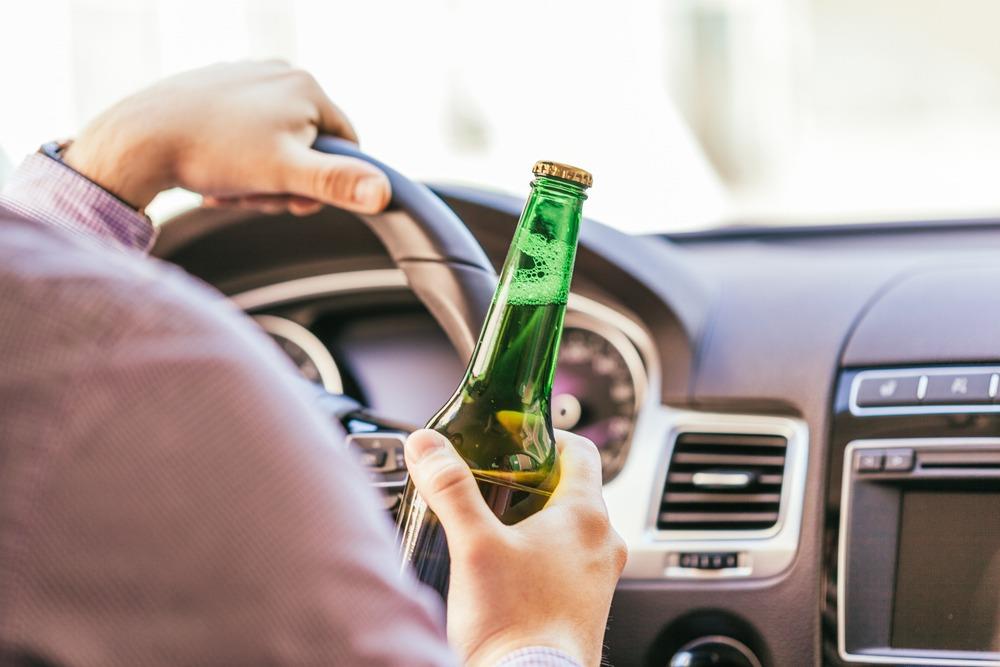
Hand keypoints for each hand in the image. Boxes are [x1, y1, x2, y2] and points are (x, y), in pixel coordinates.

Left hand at [62, 61, 389, 214]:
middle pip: (308, 146)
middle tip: (255, 195)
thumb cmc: (213, 153)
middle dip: (286, 181)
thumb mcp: (285, 175)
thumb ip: (337, 183)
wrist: (138, 139)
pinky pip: (244, 133)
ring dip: (259, 176)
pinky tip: (213, 172)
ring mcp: (246, 78)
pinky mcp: (216, 88)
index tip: (295, 198)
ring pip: (275, 143)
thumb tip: (384, 193)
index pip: (347, 144)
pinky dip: (235, 159)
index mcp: (307, 87)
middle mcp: (279, 73)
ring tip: (229, 185)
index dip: (328, 182)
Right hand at [404, 429, 626, 666]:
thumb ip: (450, 488)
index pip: (580, 449)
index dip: (546, 437)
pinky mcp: (588, 605)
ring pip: (571, 528)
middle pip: (572, 488)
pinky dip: (544, 554)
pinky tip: (510, 569)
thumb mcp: (473, 544)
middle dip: (531, 482)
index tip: (517, 439)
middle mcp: (603, 543)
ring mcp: (600, 576)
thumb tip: (427, 444)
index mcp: (586, 515)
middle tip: (493, 485)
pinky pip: (571, 562)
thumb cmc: (514, 623)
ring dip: (536, 519)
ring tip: (496, 528)